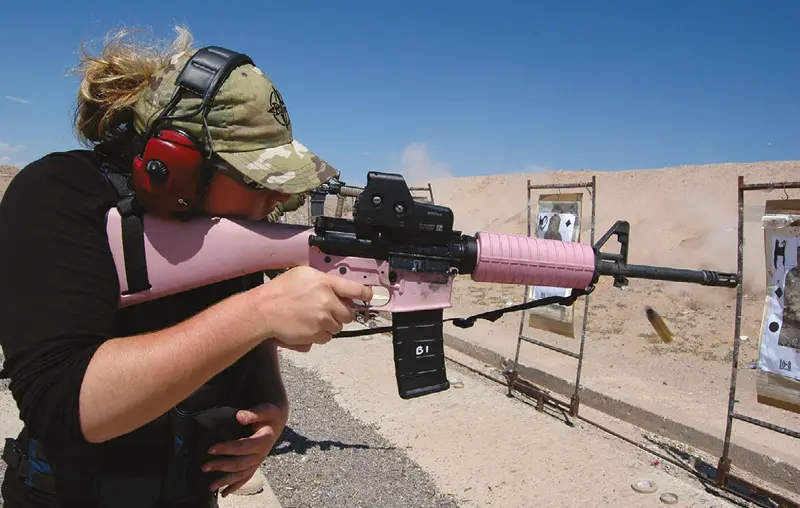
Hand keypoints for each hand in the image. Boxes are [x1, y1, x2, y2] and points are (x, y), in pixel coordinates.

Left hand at [202, 402, 288, 496]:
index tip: (211, 449)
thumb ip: (253, 414)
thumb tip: (239, 416)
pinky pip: (245, 478)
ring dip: (226, 481)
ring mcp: (257, 461)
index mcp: (263, 441)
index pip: (242, 446)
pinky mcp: (255, 465)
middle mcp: (261, 454)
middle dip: (221, 466)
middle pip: (239, 463)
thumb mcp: (265, 410)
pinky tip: (224, 493)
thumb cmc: (269, 415)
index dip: (226, 448)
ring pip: (241, 474)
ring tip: (211, 486)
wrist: (277, 421)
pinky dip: (235, 486)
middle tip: (204, 467)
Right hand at [252, 266, 372, 347]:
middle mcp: (326, 301)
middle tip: (328, 309)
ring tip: (314, 317)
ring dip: (330, 324)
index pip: (356, 290)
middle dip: (341, 313)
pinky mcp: (316, 334)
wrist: (263, 311)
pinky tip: (309, 326)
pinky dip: (321, 334)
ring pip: (339, 326)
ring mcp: (322, 320)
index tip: (368, 296)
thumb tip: (341, 287)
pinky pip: (327, 337)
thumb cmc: (280, 291)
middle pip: (350, 313)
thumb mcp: (303, 274)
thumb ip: (325, 280)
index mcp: (325, 283)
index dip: (366, 294)